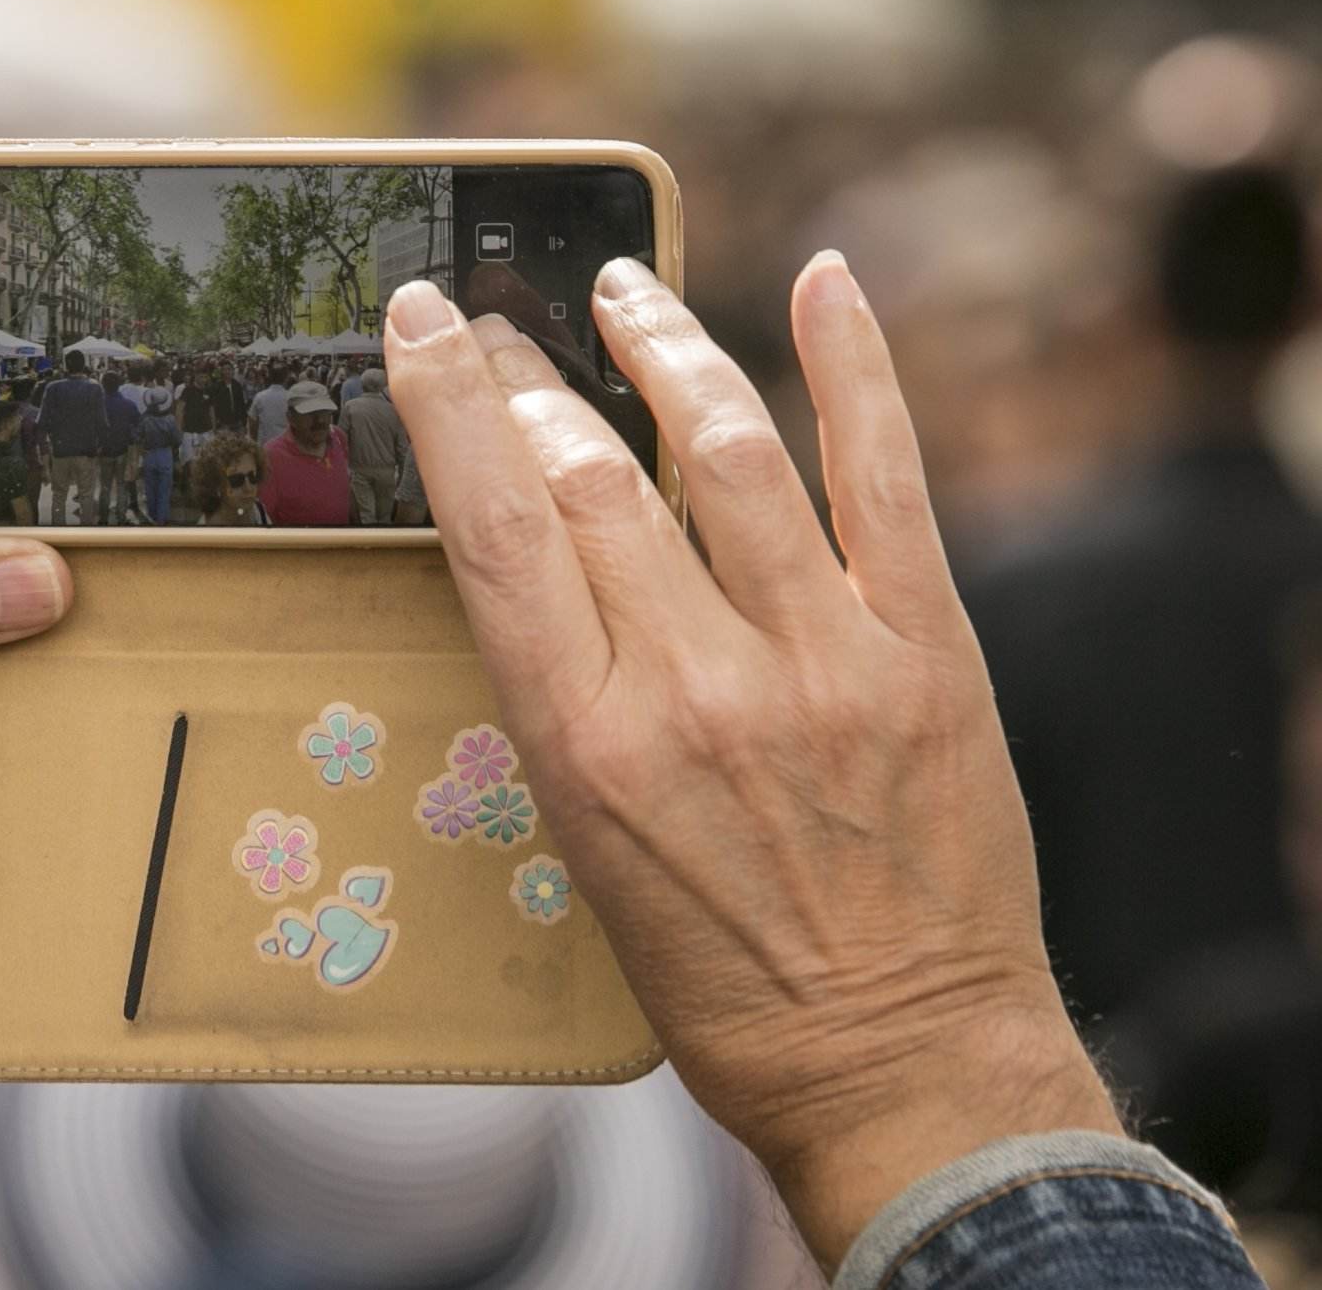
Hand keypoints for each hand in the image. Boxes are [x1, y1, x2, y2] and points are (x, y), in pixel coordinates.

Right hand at [382, 257, 1118, 1268]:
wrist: (901, 1059)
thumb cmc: (723, 979)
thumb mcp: (588, 850)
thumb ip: (568, 698)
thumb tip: (540, 558)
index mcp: (588, 745)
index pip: (496, 529)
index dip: (450, 406)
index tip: (422, 324)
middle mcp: (694, 687)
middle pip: (592, 475)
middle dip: (534, 375)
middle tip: (501, 323)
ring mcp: (820, 659)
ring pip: (728, 449)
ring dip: (664, 345)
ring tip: (623, 288)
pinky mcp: (924, 651)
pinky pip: (888, 480)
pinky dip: (859, 371)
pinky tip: (828, 285)